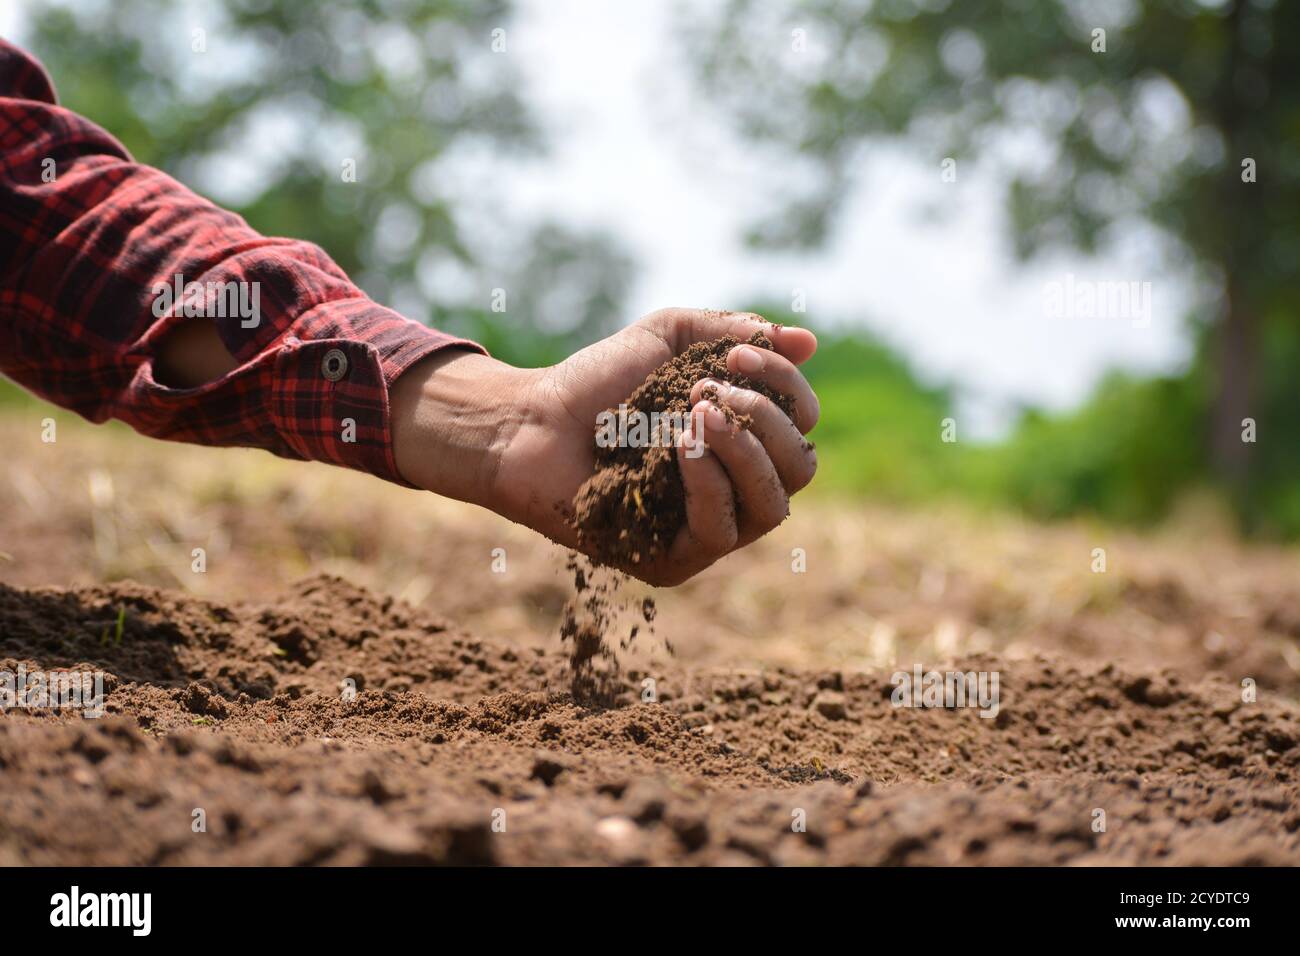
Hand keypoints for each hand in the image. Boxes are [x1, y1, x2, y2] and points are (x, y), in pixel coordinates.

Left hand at [391, 308, 819, 585]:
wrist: (528, 422)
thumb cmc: (598, 382)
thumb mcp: (671, 339)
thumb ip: (735, 333)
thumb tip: (806, 341)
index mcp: (744, 443)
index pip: (800, 427)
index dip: (783, 387)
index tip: (735, 356)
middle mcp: (735, 491)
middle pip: (799, 469)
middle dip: (765, 420)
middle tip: (709, 390)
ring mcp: (707, 532)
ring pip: (772, 506)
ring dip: (743, 450)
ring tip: (695, 412)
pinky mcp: (673, 562)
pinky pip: (720, 532)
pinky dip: (708, 482)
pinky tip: (680, 446)